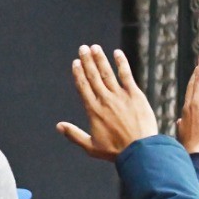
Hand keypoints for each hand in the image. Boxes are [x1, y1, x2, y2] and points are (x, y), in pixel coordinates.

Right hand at [58, 45, 158, 160]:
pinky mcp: (135, 95)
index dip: (78, 73)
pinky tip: (117, 53)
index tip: (75, 63)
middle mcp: (104, 100)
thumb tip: (58, 126)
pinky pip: (126, 75)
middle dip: (87, 61)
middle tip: (83, 48)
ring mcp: (120, 96)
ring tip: (95, 48)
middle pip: (93, 76)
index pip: (83, 87)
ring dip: (100, 59)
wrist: (140, 151)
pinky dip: (121, 63)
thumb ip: (74, 135)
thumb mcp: (91, 147)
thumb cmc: (116, 151)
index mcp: (93, 110)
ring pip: (107, 73)